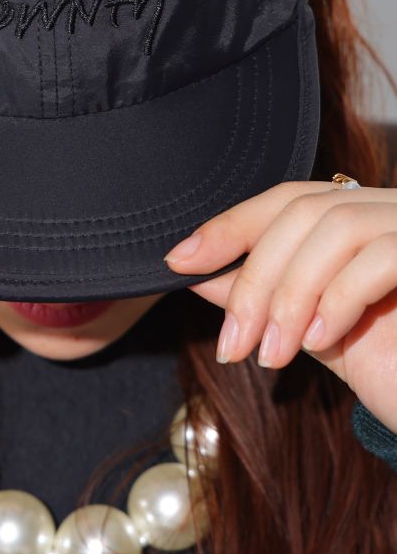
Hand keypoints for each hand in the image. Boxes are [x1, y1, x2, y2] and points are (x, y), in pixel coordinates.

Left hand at [163, 181, 396, 433]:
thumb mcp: (319, 334)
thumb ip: (268, 300)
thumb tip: (197, 274)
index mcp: (366, 218)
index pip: (288, 198)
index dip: (230, 224)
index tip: (178, 259)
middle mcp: (395, 207)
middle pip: (302, 210)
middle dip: (255, 276)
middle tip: (232, 344)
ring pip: (335, 227)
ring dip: (289, 294)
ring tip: (273, 355)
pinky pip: (378, 257)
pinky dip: (337, 299)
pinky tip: (320, 344)